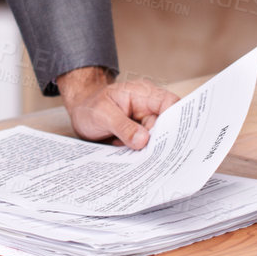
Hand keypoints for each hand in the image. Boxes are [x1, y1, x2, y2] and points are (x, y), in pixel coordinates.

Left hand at [55, 65, 178, 149]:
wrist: (80, 112)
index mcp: (143, 94)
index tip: (172, 139)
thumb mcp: (102, 114)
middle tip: (154, 158)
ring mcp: (145, 122)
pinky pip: (147, 146)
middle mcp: (148, 107)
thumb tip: (143, 140)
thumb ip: (122, 126)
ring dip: (150, 151)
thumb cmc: (90, 107)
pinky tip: (135, 161)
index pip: (170, 103)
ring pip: (158, 139)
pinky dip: (143, 154)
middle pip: (167, 125)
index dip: (176, 120)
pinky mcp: (139, 135)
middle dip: (162, 141)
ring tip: (140, 160)